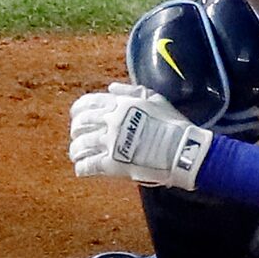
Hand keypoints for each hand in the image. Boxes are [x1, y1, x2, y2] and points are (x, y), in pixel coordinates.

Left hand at [69, 83, 213, 190]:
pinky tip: (81, 169)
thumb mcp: (155, 99)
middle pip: (81, 124)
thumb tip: (110, 88)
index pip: (88, 103)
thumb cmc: (173, 124)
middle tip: (77, 136)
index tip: (76, 116)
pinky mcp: (112, 165)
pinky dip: (81, 167)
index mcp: (119, 104)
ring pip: (81, 145)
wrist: (182, 150)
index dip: (78, 110)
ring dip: (76, 150)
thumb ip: (131, 92)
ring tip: (77, 155)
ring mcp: (110, 143)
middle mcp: (111, 121)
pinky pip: (88, 166)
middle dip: (76, 130)